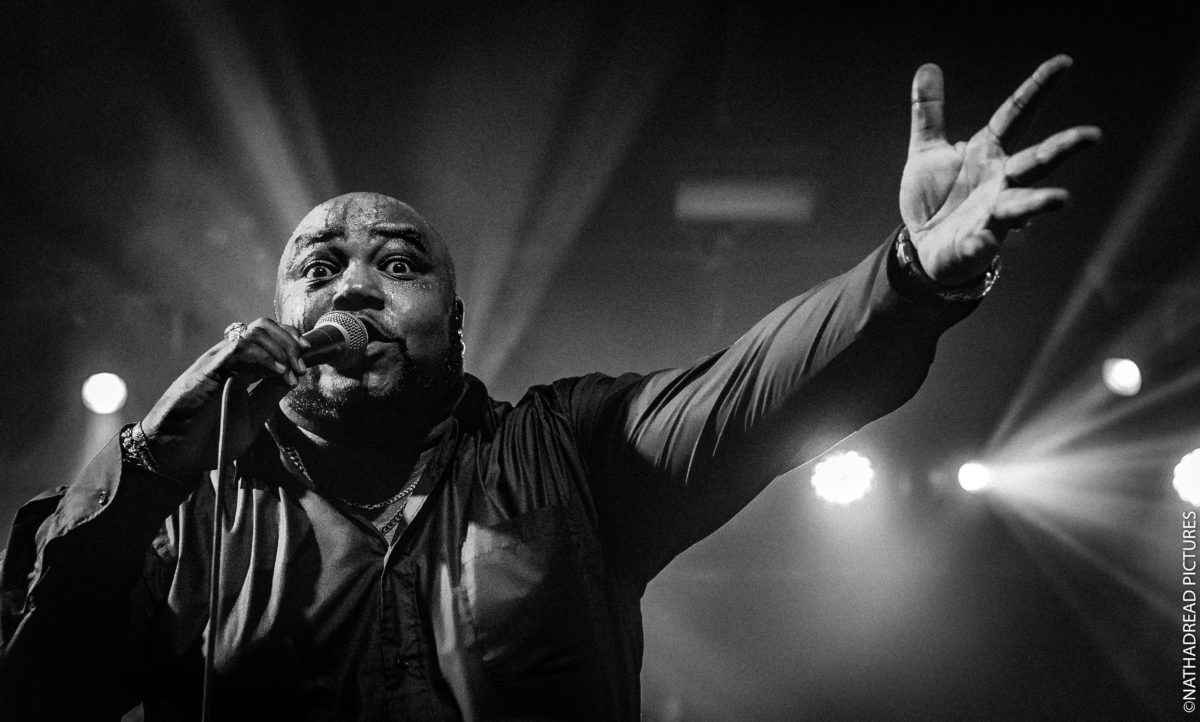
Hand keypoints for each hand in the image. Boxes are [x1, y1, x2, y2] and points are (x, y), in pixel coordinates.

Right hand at [140, 318, 310, 479]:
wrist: (176, 454)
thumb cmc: (210, 439)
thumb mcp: (252, 416)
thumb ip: (270, 395)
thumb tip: (294, 377)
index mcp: (238, 367)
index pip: (267, 336)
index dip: (290, 341)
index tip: (307, 359)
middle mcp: (228, 359)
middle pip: (263, 326)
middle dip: (290, 340)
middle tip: (302, 365)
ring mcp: (217, 362)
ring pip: (254, 331)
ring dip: (281, 348)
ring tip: (291, 371)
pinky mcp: (208, 370)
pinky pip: (239, 348)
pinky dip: (265, 356)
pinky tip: (278, 372)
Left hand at [899, 55, 1101, 285]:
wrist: (925, 244)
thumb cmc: (935, 196)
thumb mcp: (926, 150)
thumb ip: (929, 112)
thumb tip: (927, 67)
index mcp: (989, 152)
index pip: (1016, 115)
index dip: (1038, 89)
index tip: (1064, 62)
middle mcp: (1000, 181)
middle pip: (1035, 161)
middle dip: (1062, 148)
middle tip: (1092, 134)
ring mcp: (991, 214)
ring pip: (1020, 206)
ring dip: (1038, 203)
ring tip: (1060, 199)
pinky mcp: (975, 244)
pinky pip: (980, 244)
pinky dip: (982, 243)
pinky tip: (983, 240)